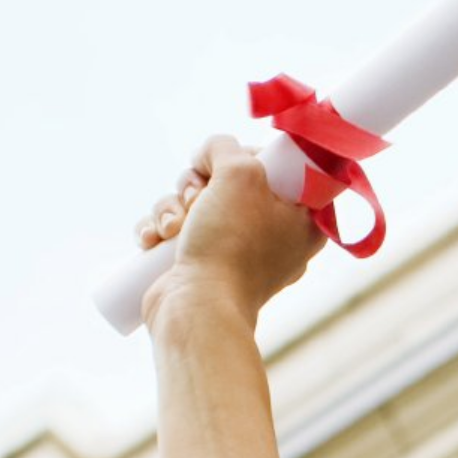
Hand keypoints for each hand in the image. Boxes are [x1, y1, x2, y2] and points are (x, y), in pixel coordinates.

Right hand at [136, 136, 326, 330]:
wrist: (199, 311)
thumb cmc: (230, 245)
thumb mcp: (240, 173)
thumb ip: (227, 146)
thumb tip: (209, 153)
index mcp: (303, 222)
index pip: (282, 167)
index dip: (250, 157)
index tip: (236, 165)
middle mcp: (274, 237)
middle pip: (229, 179)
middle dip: (199, 182)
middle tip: (198, 200)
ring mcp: (235, 252)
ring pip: (195, 200)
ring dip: (172, 205)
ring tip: (173, 229)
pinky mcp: (202, 263)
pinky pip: (175, 228)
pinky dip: (159, 229)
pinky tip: (153, 240)